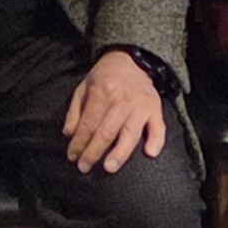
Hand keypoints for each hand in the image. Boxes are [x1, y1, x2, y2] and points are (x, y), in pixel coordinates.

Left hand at [62, 49, 169, 174]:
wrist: (132, 60)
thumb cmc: (105, 77)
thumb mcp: (84, 87)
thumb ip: (75, 110)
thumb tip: (68, 134)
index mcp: (102, 92)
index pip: (89, 123)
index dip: (79, 142)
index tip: (72, 156)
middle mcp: (122, 100)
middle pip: (107, 131)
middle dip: (94, 152)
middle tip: (84, 167)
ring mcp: (140, 106)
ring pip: (130, 133)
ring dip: (120, 152)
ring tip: (110, 167)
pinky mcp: (155, 109)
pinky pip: (158, 127)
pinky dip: (156, 140)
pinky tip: (150, 153)